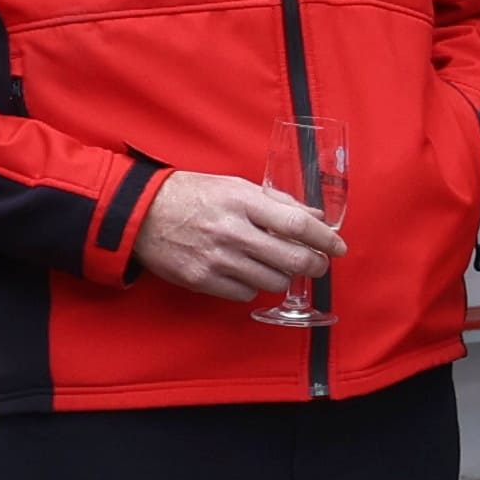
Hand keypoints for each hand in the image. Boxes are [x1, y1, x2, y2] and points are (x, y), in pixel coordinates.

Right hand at [133, 172, 339, 302]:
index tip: (338, 246)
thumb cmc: (192, 196)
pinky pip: (246, 293)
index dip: (325, 239)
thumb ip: (276, 202)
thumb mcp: (234, 187)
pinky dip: (253, 285)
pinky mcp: (202, 280)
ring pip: (273, 281)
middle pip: (292, 259)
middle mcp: (232, 232)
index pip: (297, 224)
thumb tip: (316, 218)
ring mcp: (217, 259)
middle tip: (319, 264)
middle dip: (315, 265)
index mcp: (243, 202)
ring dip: (283, 275)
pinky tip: (247, 272)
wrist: (141, 214)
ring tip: (277, 264)